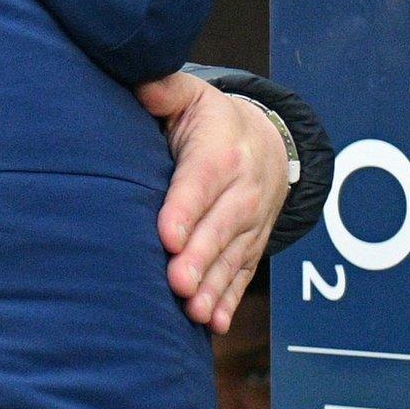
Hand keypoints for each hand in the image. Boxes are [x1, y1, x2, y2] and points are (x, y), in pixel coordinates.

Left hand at [136, 73, 288, 331]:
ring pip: (233, 256)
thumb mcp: (191, 96)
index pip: (202, 181)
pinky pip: (243, 274)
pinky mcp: (252, 244)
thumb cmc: (210, 120)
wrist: (268, 140)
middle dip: (200, 257)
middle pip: (221, 226)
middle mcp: (244, 189)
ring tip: (194, 312)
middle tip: (177, 283)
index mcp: (221, 151)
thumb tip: (142, 84)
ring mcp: (252, 221)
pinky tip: (215, 324)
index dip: (185, 209)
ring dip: (214, 286)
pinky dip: (230, 300)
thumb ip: (165, 90)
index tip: (166, 235)